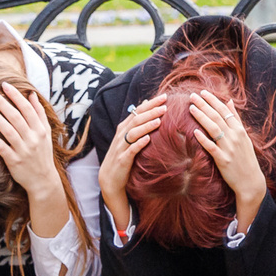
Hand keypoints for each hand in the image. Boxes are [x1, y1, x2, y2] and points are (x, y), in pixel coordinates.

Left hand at [0, 83, 63, 204]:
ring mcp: (24, 150)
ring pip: (8, 130)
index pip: (27, 108)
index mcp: (41, 129)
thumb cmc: (42, 154)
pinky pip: (1, 147)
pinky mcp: (14, 161)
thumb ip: (39, 113)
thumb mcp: (45, 133)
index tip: (4, 85)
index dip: (15, 95)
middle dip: (2, 103)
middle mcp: (33, 138)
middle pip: (16, 116)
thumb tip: (31, 94)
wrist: (43, 180)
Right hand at [98, 94, 167, 230]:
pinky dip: (139, 144)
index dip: (150, 104)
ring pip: (133, 133)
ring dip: (146, 125)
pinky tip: (148, 139)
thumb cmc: (123, 157)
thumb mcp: (128, 138)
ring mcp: (121, 148)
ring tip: (159, 120)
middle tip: (165, 105)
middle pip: (136, 119)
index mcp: (124, 129)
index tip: (164, 96)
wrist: (110, 179)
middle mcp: (121, 136)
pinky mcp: (122, 160)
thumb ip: (136, 123)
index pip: (137, 112)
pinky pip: (131, 150)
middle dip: (150, 111)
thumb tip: (146, 105)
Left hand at [189, 92, 268, 224]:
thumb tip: (229, 101)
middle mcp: (235, 136)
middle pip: (217, 116)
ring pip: (213, 128)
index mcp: (240, 130)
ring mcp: (229, 148)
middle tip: (192, 95)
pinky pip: (211, 147)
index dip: (213, 100)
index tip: (203, 92)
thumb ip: (236, 119)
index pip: (225, 111)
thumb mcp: (244, 136)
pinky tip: (195, 131)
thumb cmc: (246, 158)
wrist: (250, 181)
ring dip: (202, 116)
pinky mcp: (223, 160)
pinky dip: (203, 139)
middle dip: (204, 105)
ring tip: (191, 108)